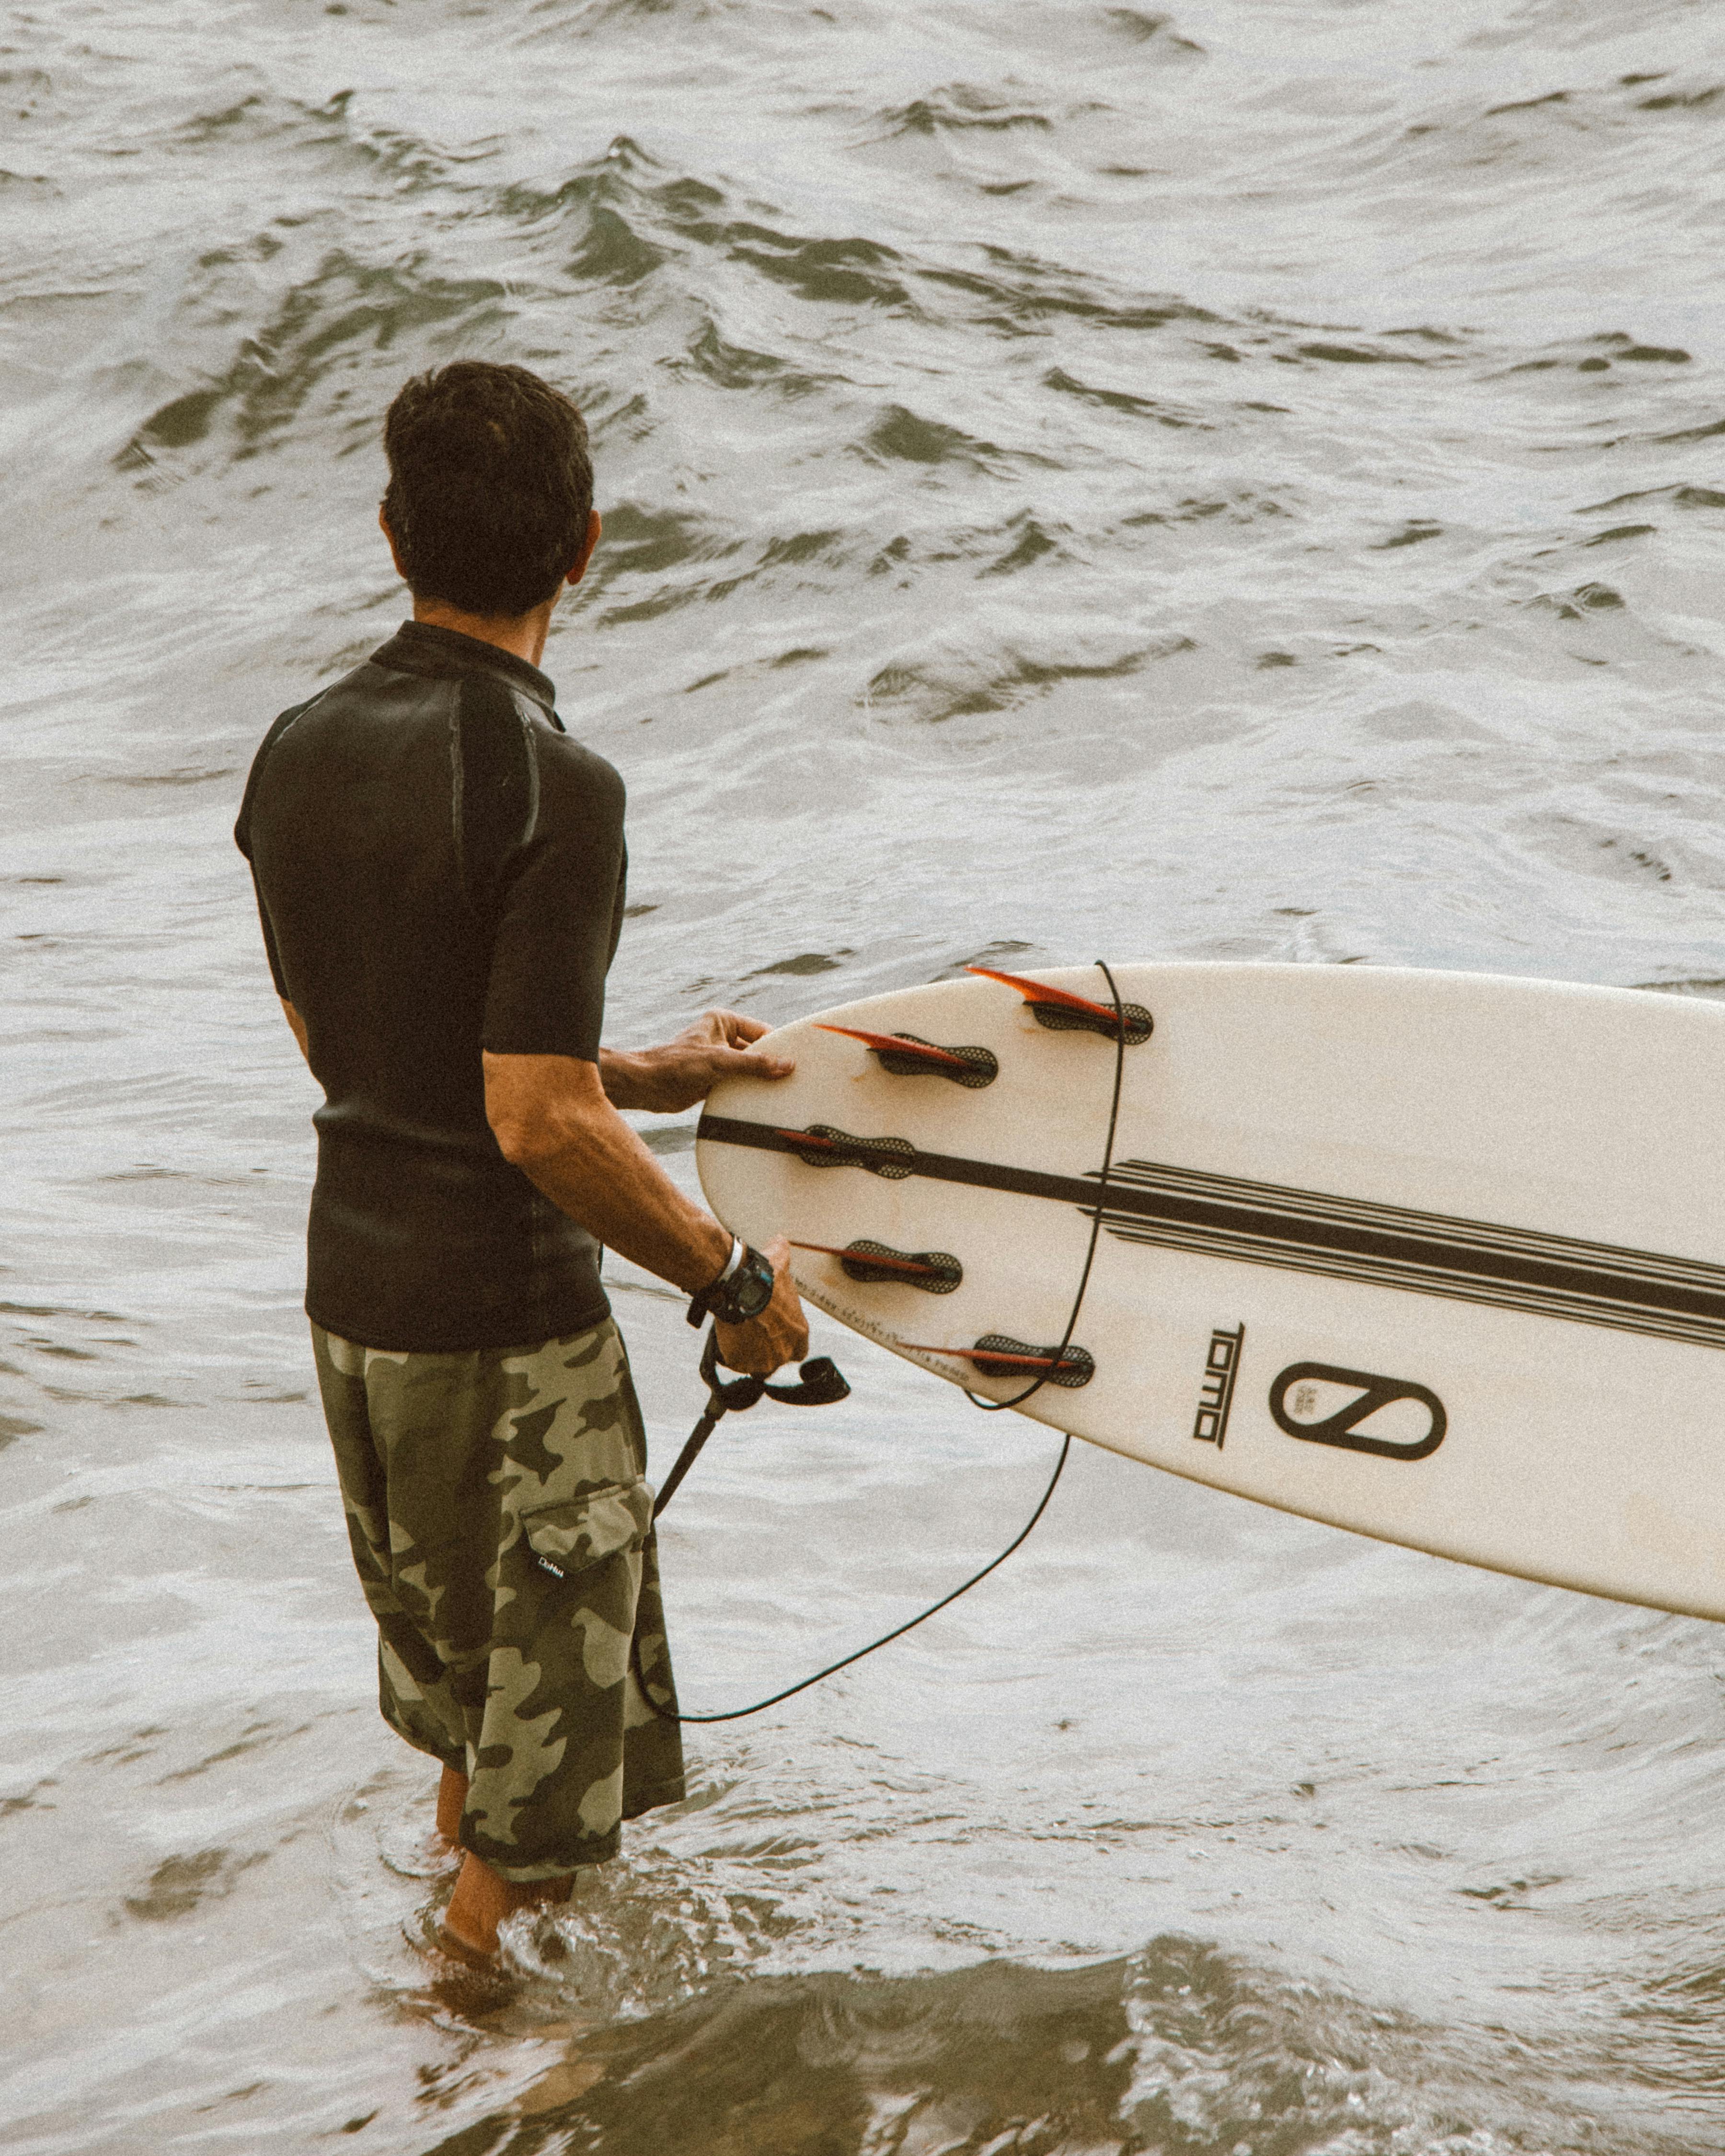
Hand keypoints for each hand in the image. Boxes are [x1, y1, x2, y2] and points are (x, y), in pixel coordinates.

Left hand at [604, 1010, 794, 1113]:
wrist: (647, 1086)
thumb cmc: (676, 1065)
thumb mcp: (720, 1061)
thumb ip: (755, 1063)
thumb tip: (787, 1066)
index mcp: (724, 1021)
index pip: (762, 1031)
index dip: (779, 1046)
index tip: (798, 1061)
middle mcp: (722, 1037)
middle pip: (758, 1051)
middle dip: (771, 1066)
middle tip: (794, 1080)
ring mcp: (719, 1059)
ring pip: (749, 1069)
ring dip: (760, 1082)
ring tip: (782, 1094)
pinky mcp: (715, 1078)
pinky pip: (739, 1084)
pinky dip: (748, 1093)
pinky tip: (763, 1104)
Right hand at [713, 1235, 808, 1375]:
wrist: (736, 1286)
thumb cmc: (761, 1278)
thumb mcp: (779, 1262)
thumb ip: (783, 1253)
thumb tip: (781, 1241)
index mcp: (798, 1332)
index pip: (800, 1350)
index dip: (787, 1342)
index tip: (776, 1334)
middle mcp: (783, 1351)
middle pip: (776, 1359)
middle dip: (765, 1349)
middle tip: (752, 1332)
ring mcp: (761, 1360)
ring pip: (755, 1365)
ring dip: (748, 1353)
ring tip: (738, 1334)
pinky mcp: (739, 1362)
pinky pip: (735, 1362)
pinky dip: (730, 1353)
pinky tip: (726, 1336)